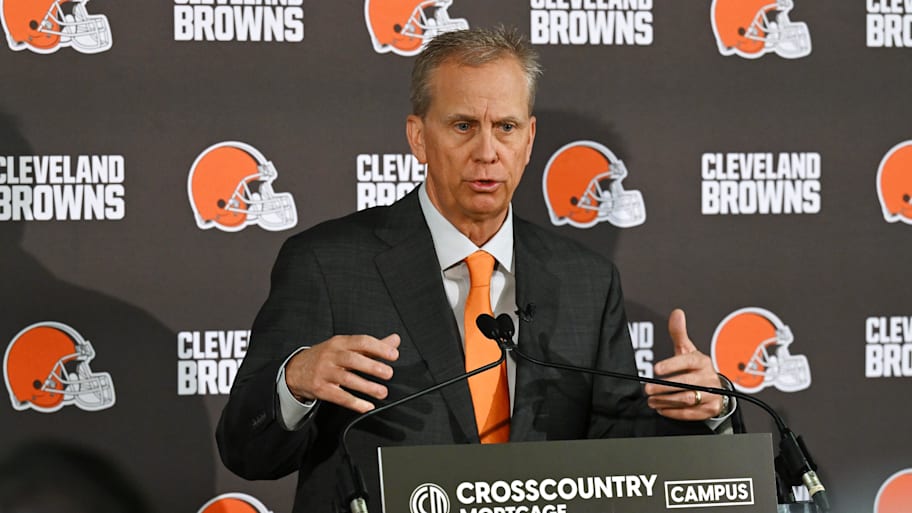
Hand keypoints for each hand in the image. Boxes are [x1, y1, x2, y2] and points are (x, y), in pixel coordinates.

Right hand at [284, 334, 399, 412]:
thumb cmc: (326, 357)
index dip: (379, 348)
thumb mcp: (345, 347)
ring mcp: (324, 372)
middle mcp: (331, 355)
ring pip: (347, 379)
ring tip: (382, 392)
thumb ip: (371, 346)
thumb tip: (395, 341)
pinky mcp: (320, 389)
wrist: (295, 370)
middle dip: (373, 366)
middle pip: (353, 359)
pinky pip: (339, 396)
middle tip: (388, 373)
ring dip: (367, 387)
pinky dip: (354, 403)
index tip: (394, 355)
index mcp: (340, 342)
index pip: (361, 341)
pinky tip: (366, 406)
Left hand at [645, 309, 723, 420]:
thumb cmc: (697, 368)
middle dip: (664, 387)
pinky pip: (690, 413)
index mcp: (702, 361)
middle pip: (686, 383)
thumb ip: (679, 333)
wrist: (717, 388)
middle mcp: (708, 378)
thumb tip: (676, 313)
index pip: (688, 361)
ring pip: (687, 399)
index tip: (656, 369)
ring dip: (666, 400)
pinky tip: (661, 408)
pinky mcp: (709, 409)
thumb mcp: (688, 350)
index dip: (672, 365)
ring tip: (651, 400)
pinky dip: (673, 412)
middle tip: (648, 388)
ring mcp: (711, 395)